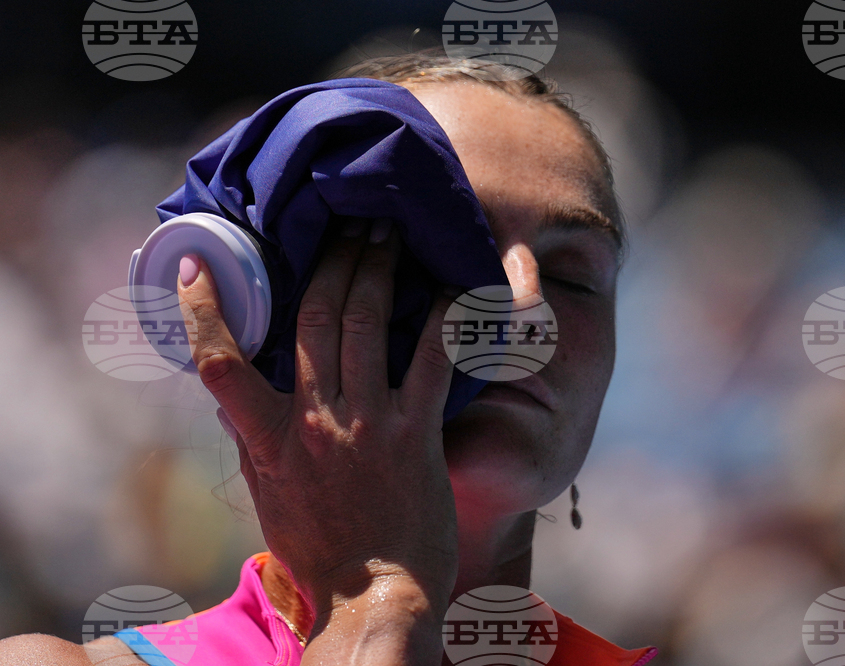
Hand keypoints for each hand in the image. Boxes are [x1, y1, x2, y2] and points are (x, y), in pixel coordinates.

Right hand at [176, 218, 458, 631]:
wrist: (374, 596)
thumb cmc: (320, 550)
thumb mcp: (267, 495)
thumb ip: (255, 440)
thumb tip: (239, 399)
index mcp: (267, 438)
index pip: (219, 362)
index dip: (203, 310)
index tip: (197, 265)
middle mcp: (314, 420)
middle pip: (313, 317)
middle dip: (330, 259)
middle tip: (347, 222)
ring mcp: (367, 423)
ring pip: (365, 323)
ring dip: (375, 269)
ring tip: (385, 233)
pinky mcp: (416, 433)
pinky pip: (430, 361)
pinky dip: (441, 319)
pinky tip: (450, 286)